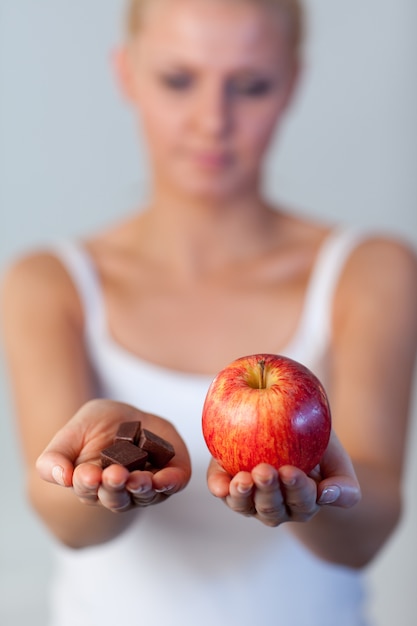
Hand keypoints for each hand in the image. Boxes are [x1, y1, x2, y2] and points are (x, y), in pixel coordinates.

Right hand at [36, 399, 190, 511]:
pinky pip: (173, 484)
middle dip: (115, 487)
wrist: (127, 414)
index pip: (88, 490)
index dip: (87, 484)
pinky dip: (171, 483)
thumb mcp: (70, 433)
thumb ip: (54, 457)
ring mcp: (146, 487)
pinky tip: (165, 479)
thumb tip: (61, 478)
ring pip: (144, 495)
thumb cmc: (94, 427)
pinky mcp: (172, 474)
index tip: (86, 474)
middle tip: (114, 474)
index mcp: (91, 485)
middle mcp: (119, 492)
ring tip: (138, 479)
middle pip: (116, 498)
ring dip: (141, 488)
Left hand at [206, 430, 360, 526]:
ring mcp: (250, 498)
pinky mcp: (226, 482)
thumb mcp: (336, 457)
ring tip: (243, 479)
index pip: (303, 502)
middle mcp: (276, 507)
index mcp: (305, 503)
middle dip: (268, 491)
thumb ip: (344, 483)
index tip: (290, 472)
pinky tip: (221, 485)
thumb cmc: (316, 440)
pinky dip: (220, 489)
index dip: (297, 490)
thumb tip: (328, 495)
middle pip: (272, 508)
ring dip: (243, 495)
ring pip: (245, 506)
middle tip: (265, 472)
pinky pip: (221, 490)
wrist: (287, 420)